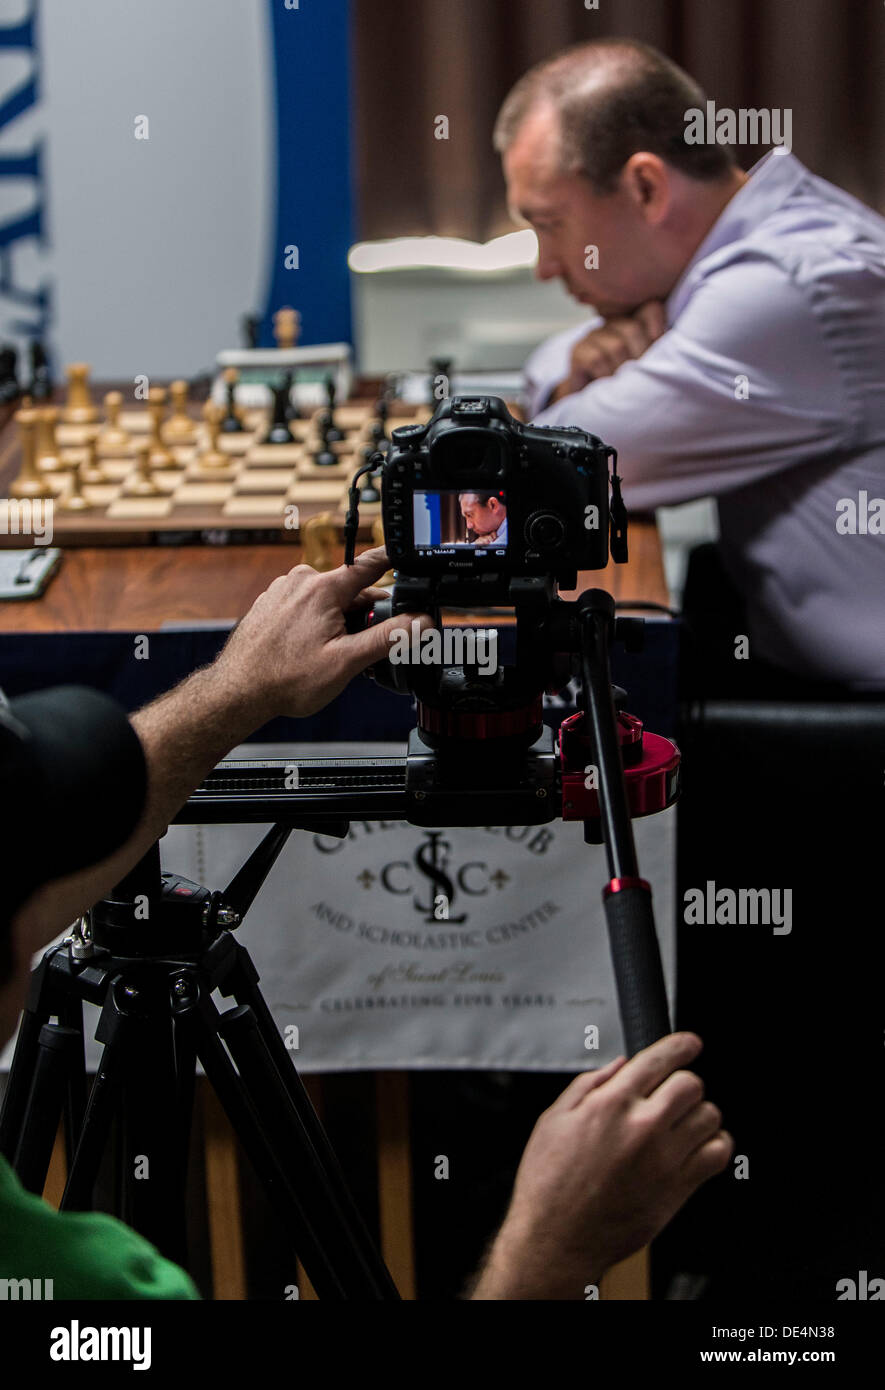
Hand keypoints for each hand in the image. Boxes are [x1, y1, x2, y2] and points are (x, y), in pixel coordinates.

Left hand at [214, 546, 430, 721]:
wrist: (238, 692)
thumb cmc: (284, 679)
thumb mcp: (346, 661)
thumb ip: (388, 638)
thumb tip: (420, 622)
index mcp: (323, 588)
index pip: (370, 564)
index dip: (394, 563)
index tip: (409, 558)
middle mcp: (300, 581)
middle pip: (350, 589)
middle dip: (363, 614)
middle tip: (365, 646)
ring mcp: (282, 591)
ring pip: (327, 599)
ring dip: (339, 620)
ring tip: (332, 654)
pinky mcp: (271, 604)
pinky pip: (306, 606)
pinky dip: (317, 622)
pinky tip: (310, 650)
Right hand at [470, 1032, 731, 1298]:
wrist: (556, 1239)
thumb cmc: (549, 1184)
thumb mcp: (553, 1120)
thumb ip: (588, 1084)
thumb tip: (619, 1066)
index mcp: (610, 1104)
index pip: (660, 1059)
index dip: (681, 1044)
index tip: (689, 1043)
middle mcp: (642, 1127)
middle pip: (691, 1084)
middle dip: (683, 1082)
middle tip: (672, 1092)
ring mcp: (665, 1159)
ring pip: (709, 1116)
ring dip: (698, 1113)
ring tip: (681, 1122)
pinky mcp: (679, 1188)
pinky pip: (718, 1154)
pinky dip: (714, 1145)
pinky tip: (696, 1146)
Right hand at [550, 300, 666, 400]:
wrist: (591, 406)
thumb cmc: (624, 387)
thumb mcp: (645, 368)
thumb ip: (658, 354)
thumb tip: (677, 350)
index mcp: (634, 324)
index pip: (650, 308)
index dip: (658, 322)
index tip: (659, 343)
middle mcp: (613, 324)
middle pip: (632, 329)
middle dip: (640, 356)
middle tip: (641, 378)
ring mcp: (594, 336)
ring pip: (616, 346)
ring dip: (622, 370)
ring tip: (622, 385)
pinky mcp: (578, 350)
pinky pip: (597, 359)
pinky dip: (606, 376)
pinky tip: (605, 385)